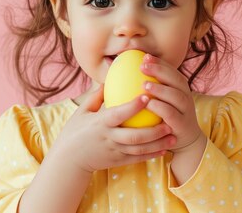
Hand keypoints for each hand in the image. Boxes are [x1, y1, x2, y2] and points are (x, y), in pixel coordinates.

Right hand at [52, 84, 175, 173]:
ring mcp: (114, 151)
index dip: (133, 106)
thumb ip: (96, 96)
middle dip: (153, 131)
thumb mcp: (82, 111)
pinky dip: (151, 155)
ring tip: (173, 137)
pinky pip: (137, 159)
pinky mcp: (117, 161)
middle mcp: (109, 138)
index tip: (147, 96)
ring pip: (139, 150)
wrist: (69, 159)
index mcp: (100, 123)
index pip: (119, 114)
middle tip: (169, 122)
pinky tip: (165, 149)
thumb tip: (109, 78)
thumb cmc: (75, 131)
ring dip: (157, 144)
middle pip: (134, 136)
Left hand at [139, 54, 202, 154]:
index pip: (171, 71)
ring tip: (144, 85)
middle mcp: (185, 96)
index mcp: (180, 88)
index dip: (160, 63)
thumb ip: (148, 87)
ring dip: (161, 89)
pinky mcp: (182, 125)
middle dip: (160, 70)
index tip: (144, 56)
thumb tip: (122, 72)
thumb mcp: (160, 100)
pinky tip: (149, 104)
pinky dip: (162, 108)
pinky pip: (172, 115)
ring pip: (177, 96)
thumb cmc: (164, 117)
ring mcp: (185, 111)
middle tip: (142, 66)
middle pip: (176, 79)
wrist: (184, 142)